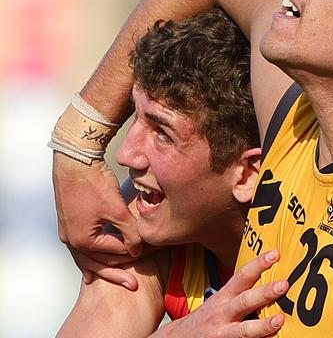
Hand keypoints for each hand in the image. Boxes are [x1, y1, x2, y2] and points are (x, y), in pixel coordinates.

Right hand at [53, 153, 142, 287]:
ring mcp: (67, 233)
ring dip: (103, 267)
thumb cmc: (94, 182)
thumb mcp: (117, 209)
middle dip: (117, 272)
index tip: (153, 257)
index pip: (115, 255)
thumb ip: (130, 232)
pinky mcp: (69, 223)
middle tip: (134, 284)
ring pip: (87, 258)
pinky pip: (81, 248)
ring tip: (115, 281)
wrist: (75, 160)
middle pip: (98, 263)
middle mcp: (71, 241)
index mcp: (83, 241)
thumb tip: (139, 250)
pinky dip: (90, 258)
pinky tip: (91, 270)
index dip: (135, 255)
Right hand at [154, 250, 287, 336]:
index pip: (242, 276)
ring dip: (263, 326)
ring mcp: (223, 334)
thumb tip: (271, 280)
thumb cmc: (208, 318)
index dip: (258, 264)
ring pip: (244, 330)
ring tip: (280, 320)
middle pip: (245, 301)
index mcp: (224, 297)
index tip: (275, 254)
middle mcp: (223, 314)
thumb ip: (240, 292)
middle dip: (264, 293)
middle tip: (284, 284)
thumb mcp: (220, 301)